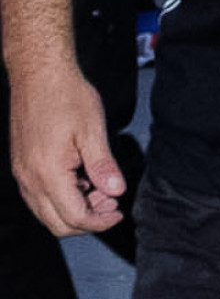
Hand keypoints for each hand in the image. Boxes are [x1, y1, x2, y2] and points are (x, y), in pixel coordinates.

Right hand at [10, 59, 126, 235]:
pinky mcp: (22, 166)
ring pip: (46, 213)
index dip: (100, 222)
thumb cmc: (65, 95)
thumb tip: (116, 191)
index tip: (118, 212)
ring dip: (74, 211)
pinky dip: (62, 198)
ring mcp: (23, 173)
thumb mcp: (92, 130)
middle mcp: (30, 178)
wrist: (39, 74)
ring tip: (100, 190)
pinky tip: (82, 180)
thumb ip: (103, 166)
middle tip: (111, 204)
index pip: (74, 217)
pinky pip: (39, 197)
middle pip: (57, 224)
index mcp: (48, 173)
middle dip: (87, 221)